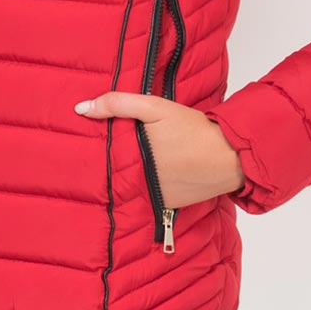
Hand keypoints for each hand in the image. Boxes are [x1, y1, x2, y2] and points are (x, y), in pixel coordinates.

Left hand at [74, 92, 245, 206]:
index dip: (96, 151)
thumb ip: (117, 104)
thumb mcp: (154, 107)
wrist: (229, 155)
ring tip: (138, 161)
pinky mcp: (167, 206)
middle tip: (115, 152)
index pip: (102, 158)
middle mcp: (137, 183)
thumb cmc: (192, 129)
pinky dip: (149, 186)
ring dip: (131, 176)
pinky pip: (150, 195)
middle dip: (113, 164)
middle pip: (116, 171)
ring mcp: (152, 197)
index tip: (88, 146)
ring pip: (132, 184)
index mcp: (131, 159)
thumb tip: (81, 108)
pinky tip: (157, 173)